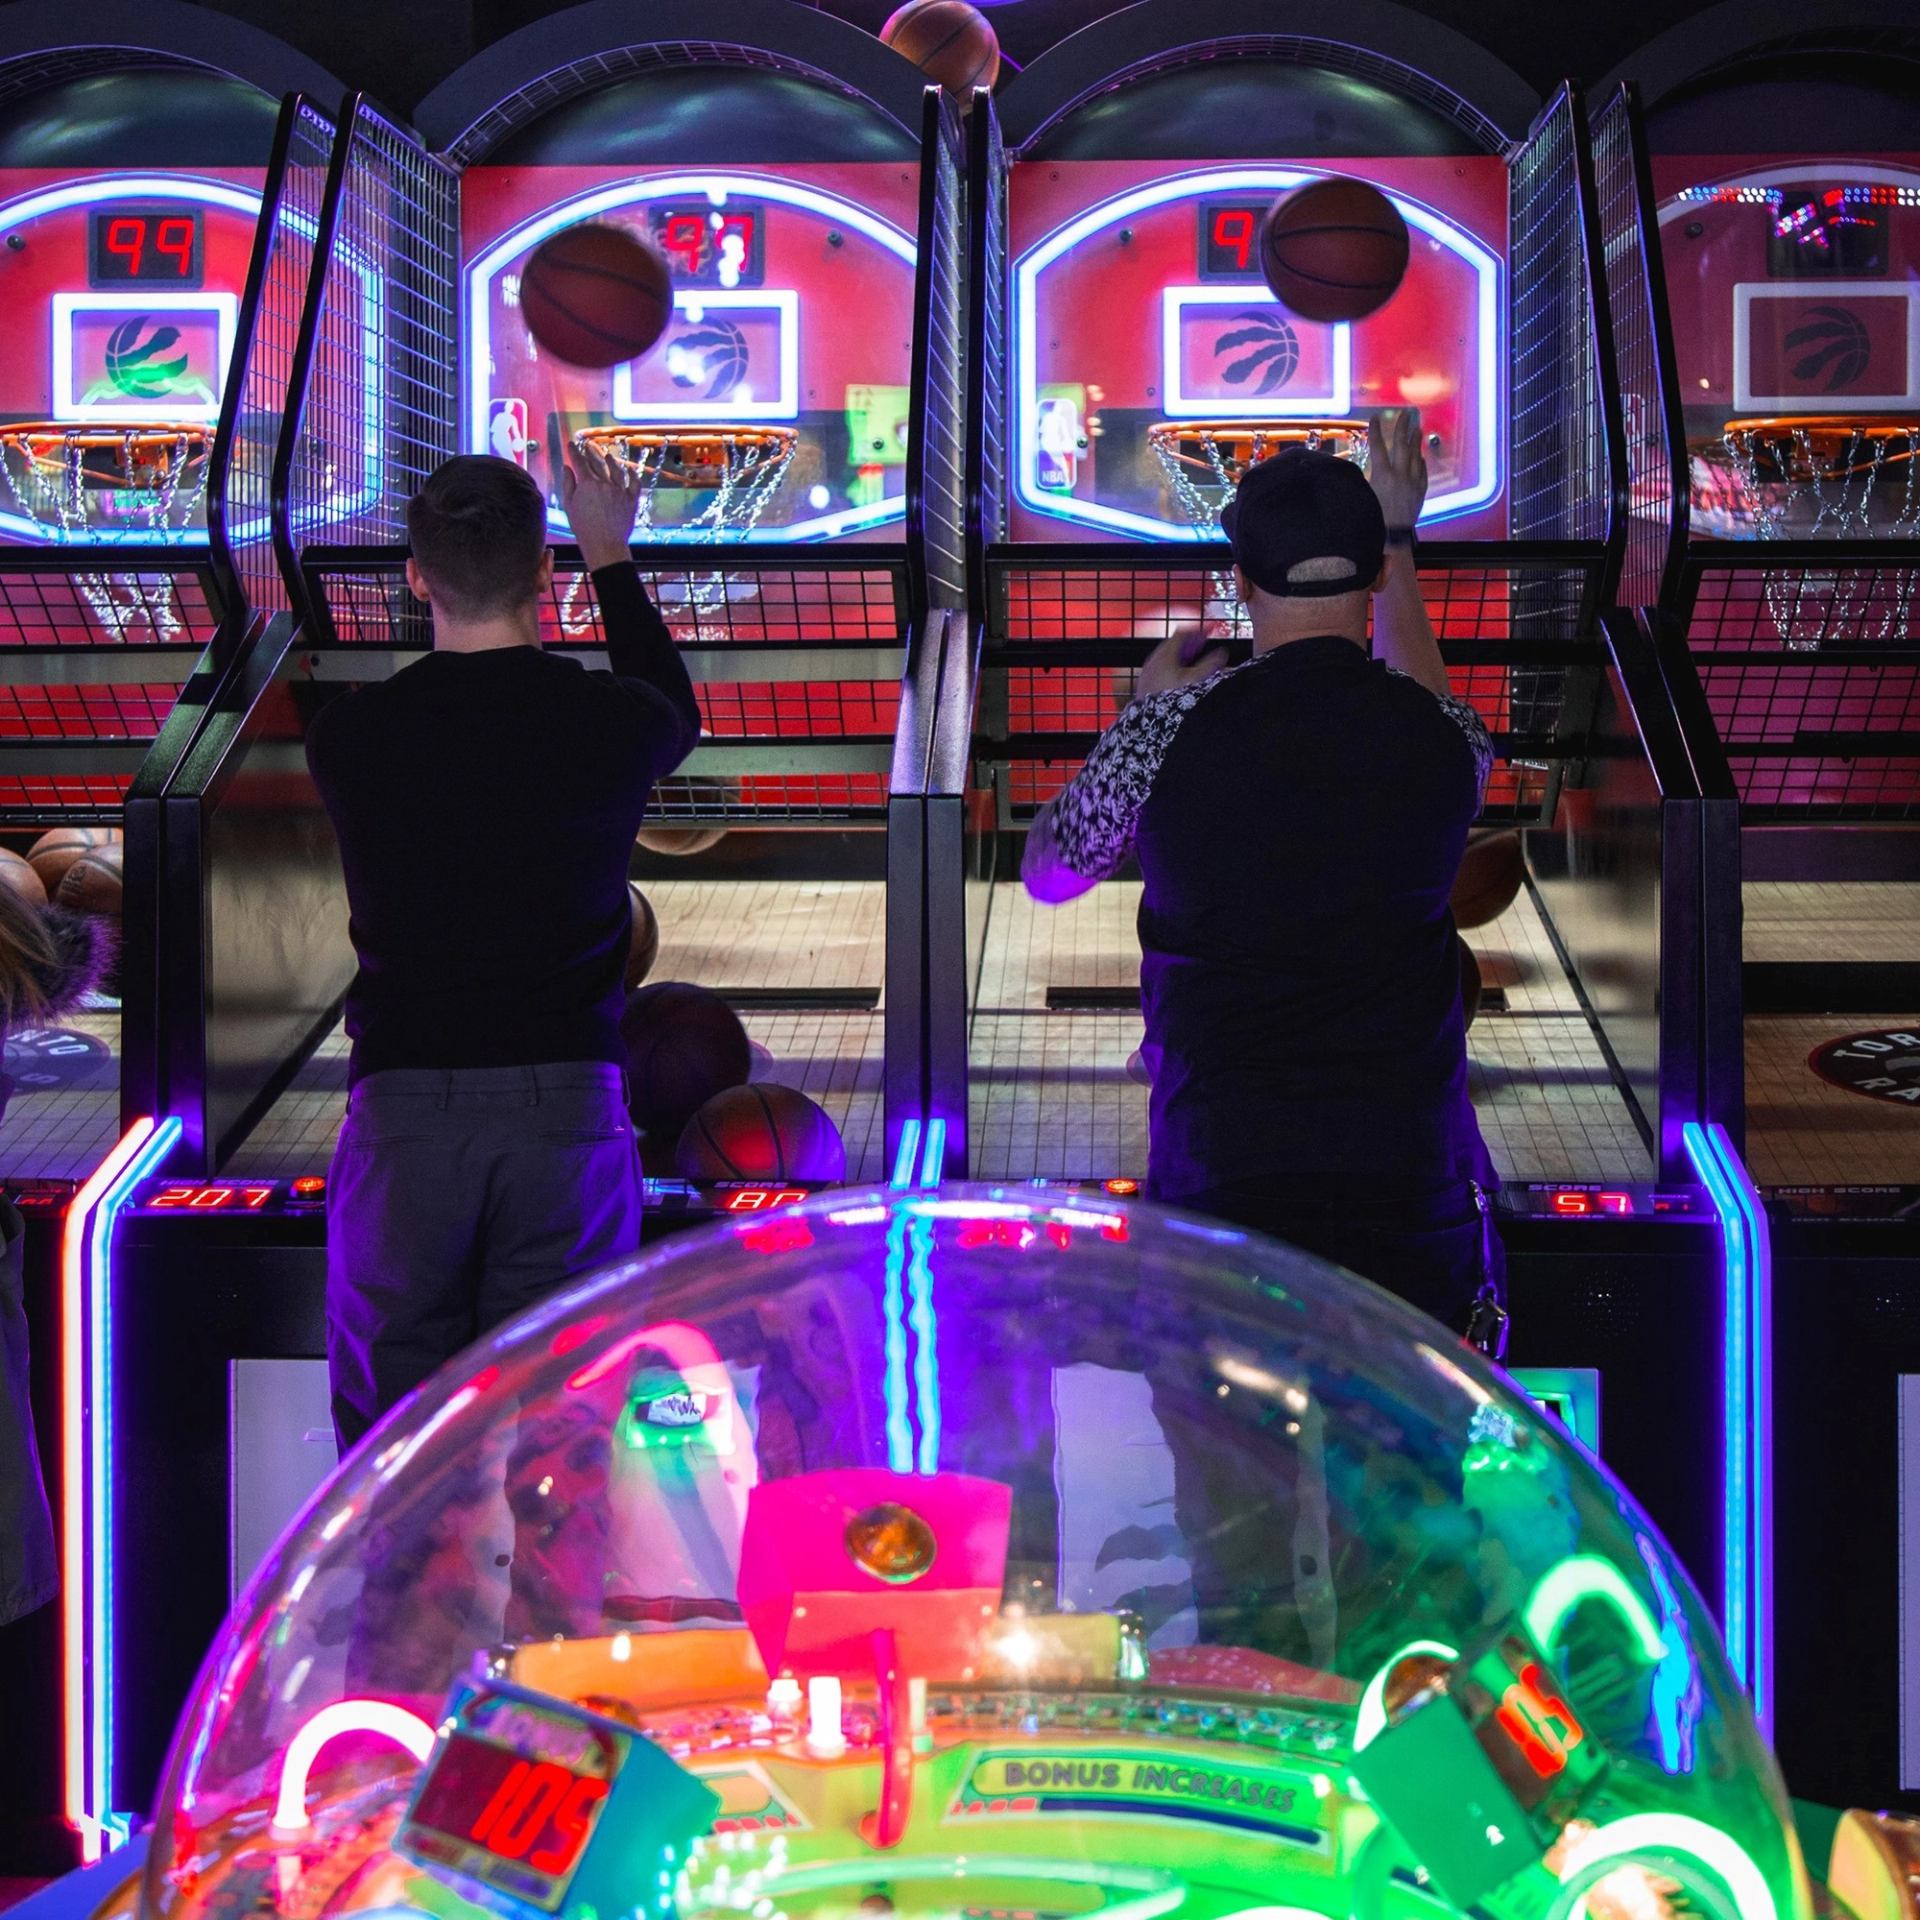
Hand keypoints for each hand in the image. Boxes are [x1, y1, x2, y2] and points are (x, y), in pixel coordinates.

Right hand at [563, 440, 641, 569]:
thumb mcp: (570, 506)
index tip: (571, 444)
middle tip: (587, 445)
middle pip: (597, 462)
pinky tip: (629, 469)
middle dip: (591, 451)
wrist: (605, 544)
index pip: (579, 462)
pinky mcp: (631, 499)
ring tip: (608, 455)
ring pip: (616, 469)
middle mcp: (605, 483)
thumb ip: (568, 484)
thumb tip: (566, 468)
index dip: (574, 451)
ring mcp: (620, 490)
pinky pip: (634, 482)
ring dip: (611, 460)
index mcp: (587, 484)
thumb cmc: (584, 528)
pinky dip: (631, 474)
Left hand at [1135, 624, 1228, 698]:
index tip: (1209, 631)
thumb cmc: (1173, 702)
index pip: (1182, 634)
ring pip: (1165, 659)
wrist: (1154, 725)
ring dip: (1181, 657)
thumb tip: (1222, 654)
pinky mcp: (1145, 688)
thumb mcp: (1198, 680)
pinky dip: (1172, 669)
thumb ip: (1211, 664)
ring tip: (1193, 662)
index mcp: (1164, 655)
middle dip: (1189, 644)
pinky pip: (1160, 672)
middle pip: (1172, 646)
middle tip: (1202, 644)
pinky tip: (1181, 680)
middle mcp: (1153, 662)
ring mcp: (1147, 675)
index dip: (1198, 631)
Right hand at [1368, 406, 1427, 536]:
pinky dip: (1421, 463)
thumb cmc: (1373, 519)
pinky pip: (1422, 473)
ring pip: (1415, 457)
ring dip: (1415, 441)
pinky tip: (1420, 457)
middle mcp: (1399, 475)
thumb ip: (1363, 481)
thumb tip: (1358, 472)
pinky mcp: (1419, 493)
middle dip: (1402, 428)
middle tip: (1405, 415)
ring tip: (1417, 429)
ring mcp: (1412, 483)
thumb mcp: (1363, 497)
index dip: (1375, 432)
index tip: (1375, 418)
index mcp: (1382, 475)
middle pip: (1401, 446)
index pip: (1378, 448)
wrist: (1392, 539)